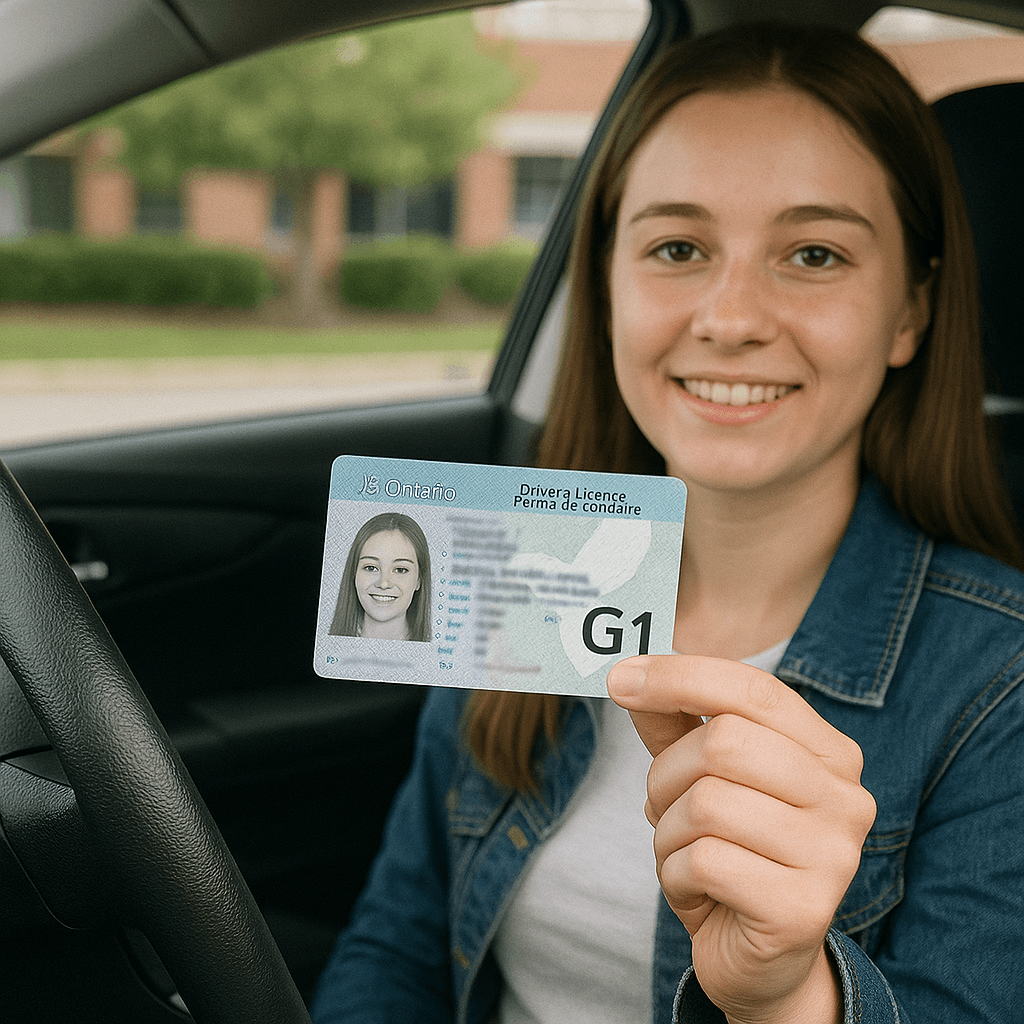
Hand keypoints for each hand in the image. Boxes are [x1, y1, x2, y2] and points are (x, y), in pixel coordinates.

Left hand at [607, 655, 875, 1023]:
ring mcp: (832, 855)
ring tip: (684, 854)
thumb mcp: (701, 778)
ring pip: (706, 803)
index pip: (753, 690)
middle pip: (723, 743)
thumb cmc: (732, 853)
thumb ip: (674, 723)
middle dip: (667, 774)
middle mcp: (845, 797)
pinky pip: (704, 862)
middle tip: (660, 806)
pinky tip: (698, 892)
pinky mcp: (802, 909)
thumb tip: (631, 672)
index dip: (680, 677)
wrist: (761, 961)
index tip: (620, 678)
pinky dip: (676, 875)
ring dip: (668, 832)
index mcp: (829, 752)